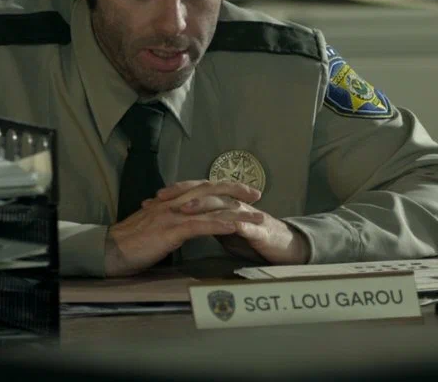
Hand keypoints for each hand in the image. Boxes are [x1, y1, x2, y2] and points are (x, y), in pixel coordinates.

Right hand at [105, 181, 262, 276]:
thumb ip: (168, 220)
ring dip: (237, 212)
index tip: (242, 190)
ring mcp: (172, 215)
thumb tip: (183, 222)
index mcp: (169, 201)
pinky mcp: (170, 231)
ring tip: (257, 216)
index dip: (223, 186)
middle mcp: (173, 203)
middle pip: (210, 190)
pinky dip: (219, 224)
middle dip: (236, 190)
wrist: (108, 250)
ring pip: (210, 207)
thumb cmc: (130, 243)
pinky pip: (199, 225)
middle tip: (257, 194)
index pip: (201, 187)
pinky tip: (235, 227)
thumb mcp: (152, 226)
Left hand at [155, 182, 309, 265]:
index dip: (176, 192)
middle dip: (184, 194)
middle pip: (207, 193)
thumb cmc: (251, 238)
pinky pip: (247, 226)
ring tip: (187, 210)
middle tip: (163, 199)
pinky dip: (236, 225)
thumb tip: (181, 221)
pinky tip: (225, 227)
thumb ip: (204, 222)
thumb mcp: (222, 229)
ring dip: (205, 206)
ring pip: (224, 206)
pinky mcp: (259, 230)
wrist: (282, 245)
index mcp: (223, 204)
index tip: (154, 197)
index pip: (197, 191)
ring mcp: (247, 216)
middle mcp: (233, 205)